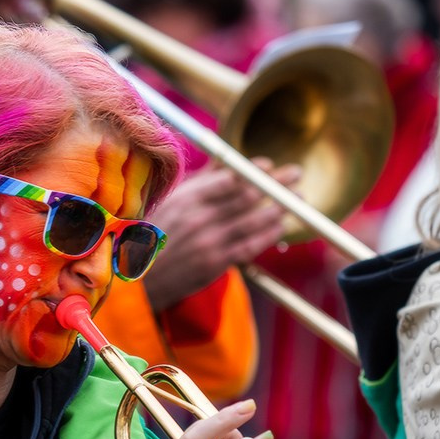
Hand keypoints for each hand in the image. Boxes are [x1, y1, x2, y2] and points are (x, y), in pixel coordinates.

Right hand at [143, 159, 301, 311]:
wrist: (140, 276)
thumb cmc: (158, 234)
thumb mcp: (173, 202)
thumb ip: (202, 182)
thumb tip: (228, 162)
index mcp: (187, 198)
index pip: (228, 178)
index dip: (253, 170)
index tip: (270, 165)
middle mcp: (199, 217)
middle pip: (246, 195)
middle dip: (276, 183)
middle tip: (296, 174)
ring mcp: (209, 241)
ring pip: (253, 220)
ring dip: (279, 208)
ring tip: (299, 199)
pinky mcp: (216, 263)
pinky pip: (250, 245)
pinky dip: (268, 234)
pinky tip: (282, 226)